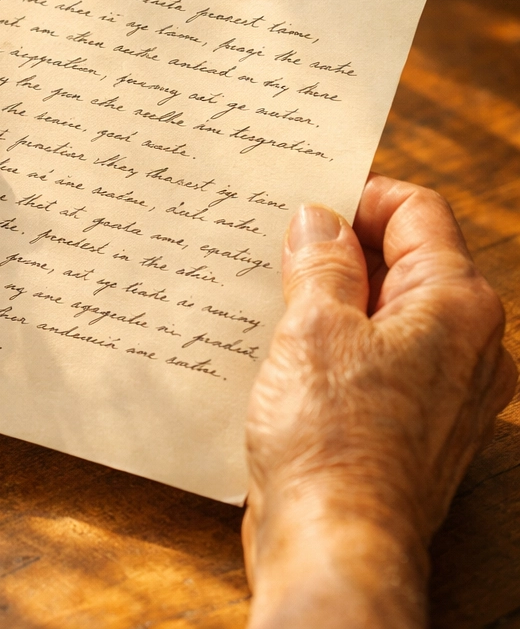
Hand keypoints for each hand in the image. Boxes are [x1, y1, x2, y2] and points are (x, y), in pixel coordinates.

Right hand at [244, 175, 516, 627]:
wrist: (336, 544)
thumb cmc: (332, 440)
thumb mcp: (314, 325)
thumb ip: (320, 260)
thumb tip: (318, 219)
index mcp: (457, 305)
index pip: (416, 211)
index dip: (358, 196)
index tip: (304, 200)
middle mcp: (466, 343)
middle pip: (404, 260)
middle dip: (339, 247)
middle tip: (276, 243)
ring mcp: (443, 387)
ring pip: (386, 309)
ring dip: (332, 294)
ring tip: (272, 291)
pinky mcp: (411, 420)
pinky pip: (377, 354)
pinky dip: (336, 338)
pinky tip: (285, 342)